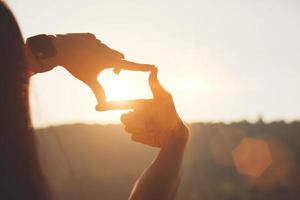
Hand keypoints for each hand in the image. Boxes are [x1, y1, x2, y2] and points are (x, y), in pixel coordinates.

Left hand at [27, 33, 154, 104]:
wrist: (60, 48)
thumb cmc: (76, 66)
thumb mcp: (89, 80)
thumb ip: (99, 91)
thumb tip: (102, 106)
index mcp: (109, 60)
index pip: (130, 65)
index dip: (142, 67)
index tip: (153, 66)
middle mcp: (107, 50)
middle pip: (119, 58)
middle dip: (118, 66)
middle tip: (114, 74)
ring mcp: (99, 42)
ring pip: (107, 51)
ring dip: (105, 58)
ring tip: (94, 64)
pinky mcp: (91, 37)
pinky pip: (97, 45)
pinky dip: (95, 50)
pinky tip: (85, 54)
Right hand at [105, 68, 188, 146]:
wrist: (175, 134)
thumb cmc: (170, 114)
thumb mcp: (164, 98)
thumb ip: (155, 85)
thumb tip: (154, 67)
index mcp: (139, 105)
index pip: (121, 104)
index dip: (108, 105)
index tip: (97, 107)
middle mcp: (135, 115)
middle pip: (123, 117)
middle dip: (133, 119)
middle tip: (148, 120)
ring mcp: (136, 127)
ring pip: (127, 127)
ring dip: (140, 128)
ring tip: (152, 127)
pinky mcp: (138, 136)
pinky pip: (133, 136)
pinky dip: (142, 136)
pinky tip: (152, 134)